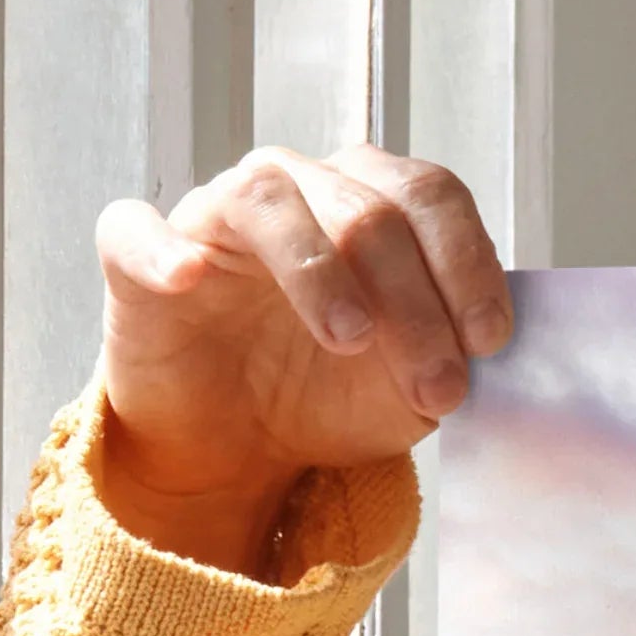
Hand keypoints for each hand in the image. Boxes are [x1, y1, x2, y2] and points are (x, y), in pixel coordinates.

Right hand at [92, 147, 510, 575]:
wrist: (240, 445)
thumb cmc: (328, 394)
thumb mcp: (412, 387)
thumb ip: (455, 353)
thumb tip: (499, 346)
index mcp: (371, 205)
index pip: (429, 196)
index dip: (467, 263)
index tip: (489, 340)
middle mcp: (298, 190)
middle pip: (366, 209)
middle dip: (415, 302)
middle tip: (437, 386)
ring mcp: (216, 217)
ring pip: (269, 200)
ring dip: (319, 269)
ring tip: (349, 339)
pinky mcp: (139, 257)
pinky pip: (136, 230)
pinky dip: (162, 249)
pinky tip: (189, 278)